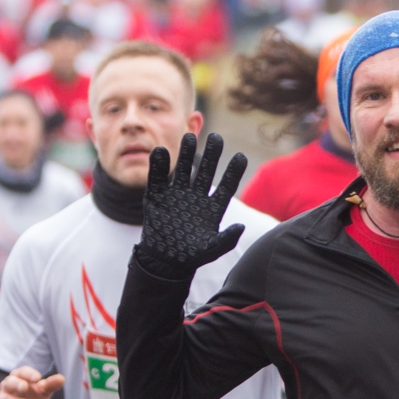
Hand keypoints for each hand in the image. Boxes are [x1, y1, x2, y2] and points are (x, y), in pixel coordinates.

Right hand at [0, 366, 64, 398]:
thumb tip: (62, 379)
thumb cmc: (31, 397)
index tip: (37, 378)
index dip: (28, 374)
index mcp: (18, 377)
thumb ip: (50, 385)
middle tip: (25, 387)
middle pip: (9, 383)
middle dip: (16, 384)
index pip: (22, 372)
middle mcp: (7, 387)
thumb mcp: (42, 391)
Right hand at [136, 133, 247, 279]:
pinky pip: (158, 178)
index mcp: (212, 207)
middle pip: (206, 171)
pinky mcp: (157, 197)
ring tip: (189, 138)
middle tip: (216, 138)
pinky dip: (157, 165)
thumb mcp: (211, 250)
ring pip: (183, 170)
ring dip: (185, 154)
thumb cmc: (191, 256)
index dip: (233, 172)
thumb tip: (241, 227)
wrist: (164, 261)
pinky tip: (160, 151)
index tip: (241, 157)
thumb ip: (226, 240)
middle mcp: (196, 197)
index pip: (227, 186)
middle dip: (211, 155)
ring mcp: (176, 194)